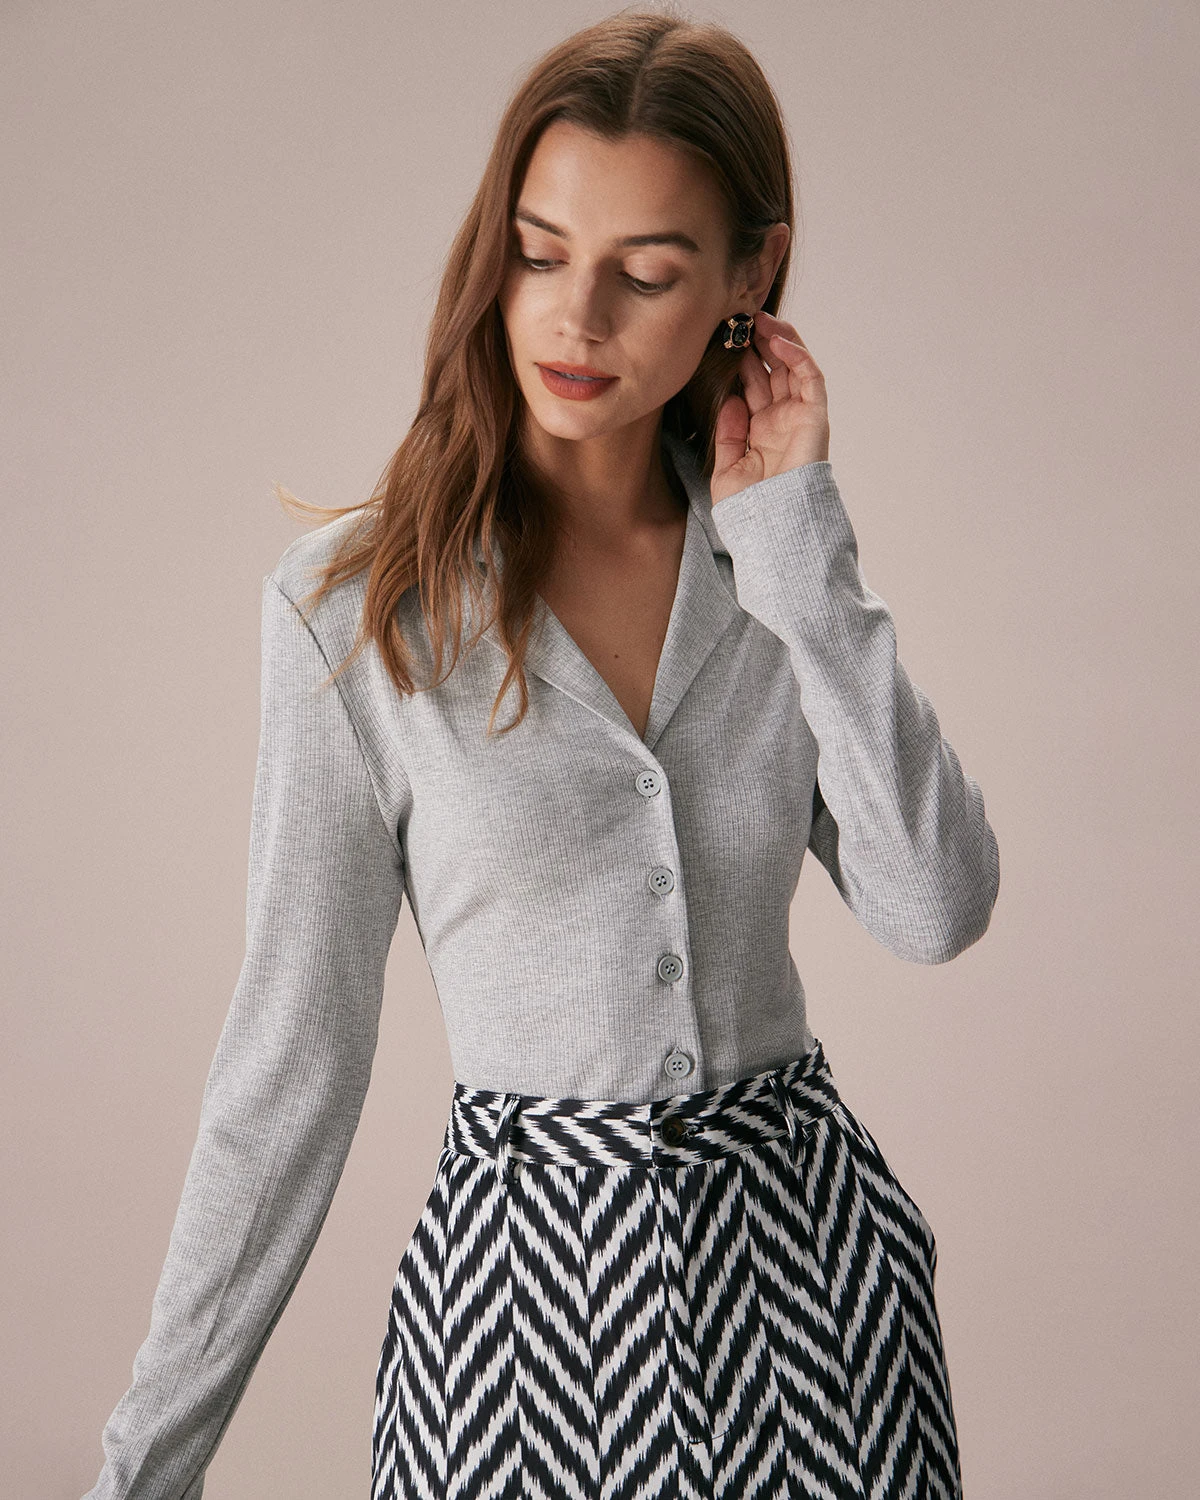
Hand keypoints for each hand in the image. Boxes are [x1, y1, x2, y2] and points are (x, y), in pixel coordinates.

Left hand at [710, 309, 830, 506]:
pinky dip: (796, 356)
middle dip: (756, 345)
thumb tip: (729, 400)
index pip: (751, 388)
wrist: (772, 527)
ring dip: (777, 341)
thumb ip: (727, 435)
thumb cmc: (750, 509)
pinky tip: (777, 340)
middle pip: (771, 372)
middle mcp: (780, 422)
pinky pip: (809, 378)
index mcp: (759, 433)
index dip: (739, 363)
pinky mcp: (814, 416)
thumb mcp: (726, 470)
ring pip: (792, 368)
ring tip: (757, 319)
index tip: (720, 342)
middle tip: (738, 321)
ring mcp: (798, 418)